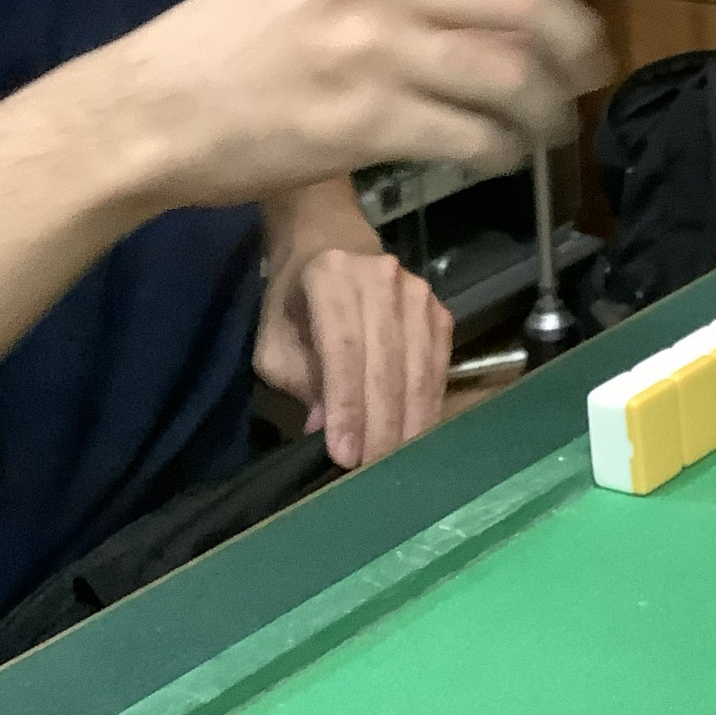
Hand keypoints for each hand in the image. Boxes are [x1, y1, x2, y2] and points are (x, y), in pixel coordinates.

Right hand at [91, 0, 611, 213]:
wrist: (150, 109)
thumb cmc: (232, 42)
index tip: (565, 12)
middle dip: (571, 42)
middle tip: (586, 75)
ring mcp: (371, 47)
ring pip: (508, 72)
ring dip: (545, 106)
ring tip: (549, 126)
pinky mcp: (364, 120)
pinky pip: (469, 134)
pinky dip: (501, 149)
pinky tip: (500, 155)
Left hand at [254, 192, 452, 466]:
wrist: (330, 241)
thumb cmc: (295, 298)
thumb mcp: (276, 338)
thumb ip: (297, 381)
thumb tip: (325, 429)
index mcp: (331, 277)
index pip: (344, 349)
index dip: (347, 405)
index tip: (345, 455)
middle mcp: (380, 278)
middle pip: (386, 362)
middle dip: (380, 424)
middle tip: (371, 474)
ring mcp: (417, 291)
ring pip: (418, 366)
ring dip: (408, 420)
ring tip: (395, 464)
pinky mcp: (439, 308)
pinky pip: (438, 364)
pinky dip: (428, 403)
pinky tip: (417, 435)